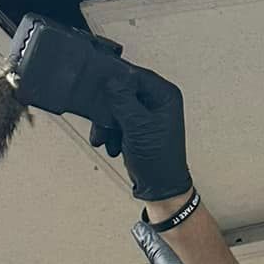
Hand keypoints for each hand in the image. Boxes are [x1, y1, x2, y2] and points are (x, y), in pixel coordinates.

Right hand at [8, 16, 189, 202]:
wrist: (160, 190)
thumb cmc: (159, 162)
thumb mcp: (137, 126)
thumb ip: (123, 99)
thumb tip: (112, 79)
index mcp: (165, 96)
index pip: (135, 74)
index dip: (115, 81)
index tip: (99, 87)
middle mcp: (158, 101)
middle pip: (123, 91)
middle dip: (109, 108)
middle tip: (102, 120)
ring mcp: (147, 114)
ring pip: (116, 106)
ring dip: (107, 123)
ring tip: (107, 138)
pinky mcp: (137, 127)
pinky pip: (116, 120)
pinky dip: (110, 132)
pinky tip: (112, 144)